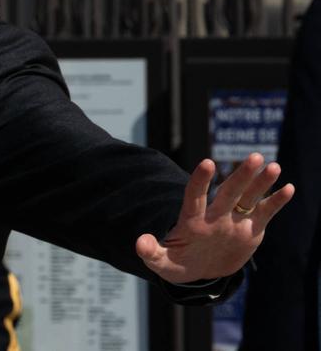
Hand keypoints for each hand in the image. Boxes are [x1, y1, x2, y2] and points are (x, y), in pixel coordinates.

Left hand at [135, 153, 293, 282]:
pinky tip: (288, 188)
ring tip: (273, 166)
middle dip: (241, 175)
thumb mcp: (162, 263)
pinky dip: (276, 202)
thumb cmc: (178, 263)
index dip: (200, 180)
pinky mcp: (250, 229)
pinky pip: (264, 213)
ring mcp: (233, 221)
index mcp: (192, 220)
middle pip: (229, 191)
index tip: (207, 163)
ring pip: (249, 197)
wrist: (199, 271)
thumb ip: (151, 253)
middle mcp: (215, 215)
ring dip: (261, 182)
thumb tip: (140, 243)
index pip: (195, 196)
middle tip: (255, 157)